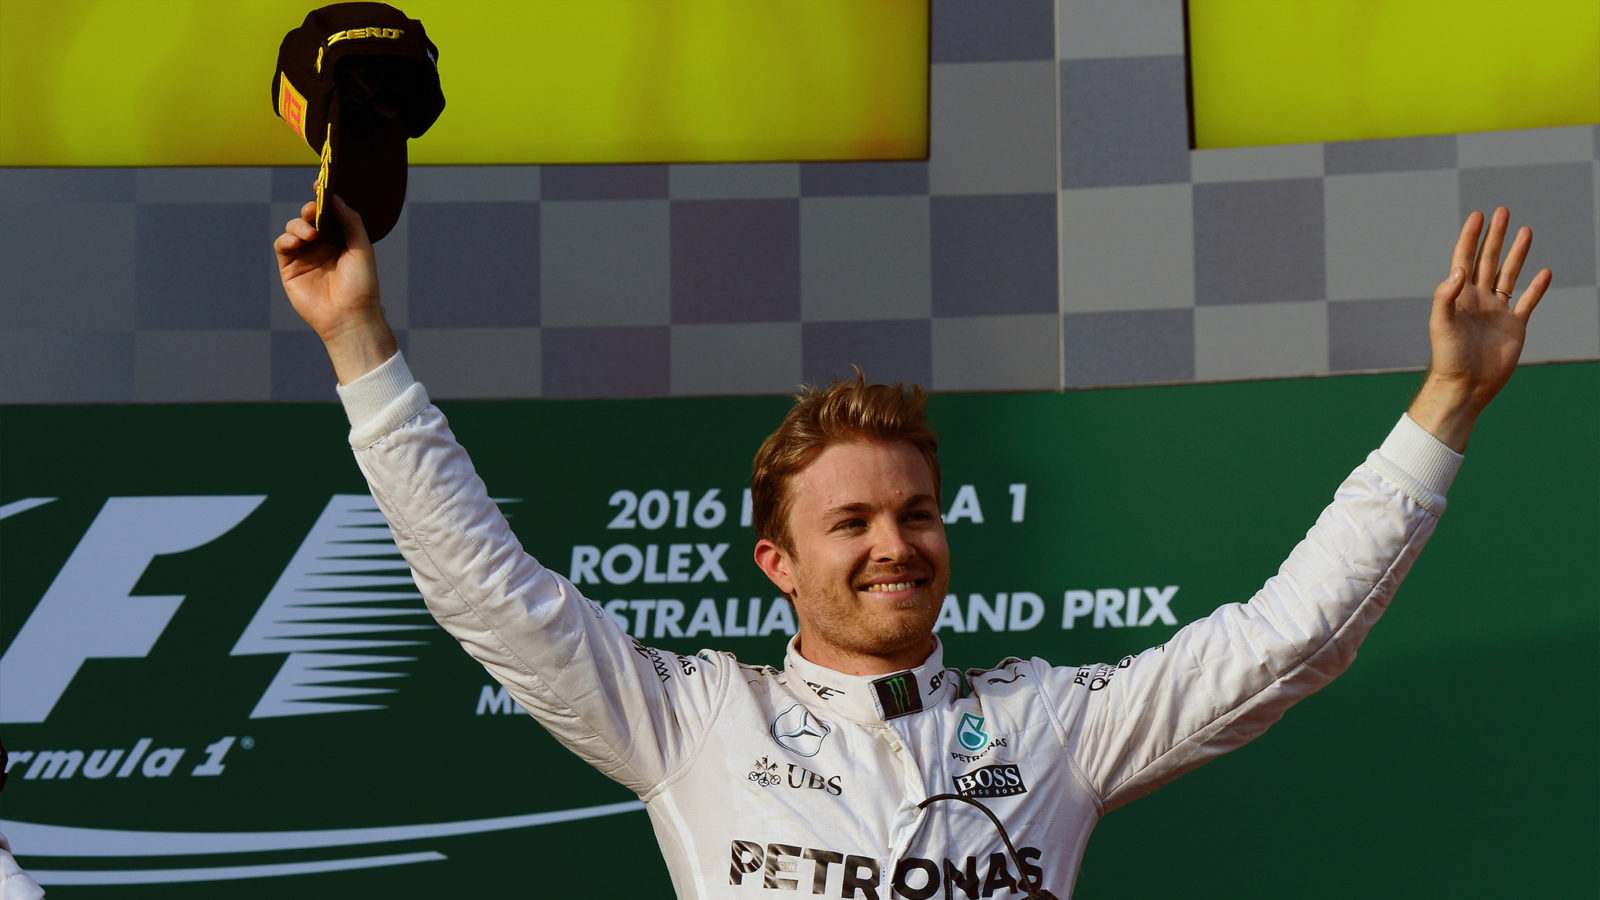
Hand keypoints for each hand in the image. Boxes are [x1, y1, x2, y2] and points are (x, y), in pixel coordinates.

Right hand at [273, 195, 396, 382]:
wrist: (348, 317)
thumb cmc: (361, 285)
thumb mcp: (362, 249)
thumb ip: (350, 222)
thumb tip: (336, 198)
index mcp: (341, 240)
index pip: (329, 214)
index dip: (323, 199)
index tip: (319, 184)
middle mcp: (322, 246)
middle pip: (309, 218)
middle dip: (309, 210)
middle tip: (313, 210)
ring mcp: (305, 256)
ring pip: (293, 228)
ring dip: (298, 225)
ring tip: (310, 235)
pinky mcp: (290, 268)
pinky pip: (282, 245)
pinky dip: (286, 238)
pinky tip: (297, 241)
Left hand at [1408, 207, 1550, 450]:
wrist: (1466, 387)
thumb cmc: (1448, 358)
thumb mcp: (1440, 324)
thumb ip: (1446, 296)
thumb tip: (1459, 270)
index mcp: (1459, 297)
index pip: (1464, 259)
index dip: (1471, 237)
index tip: (1478, 215)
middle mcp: (1478, 300)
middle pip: (1488, 260)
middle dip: (1495, 237)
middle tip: (1502, 212)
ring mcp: (1497, 312)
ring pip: (1509, 275)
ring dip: (1517, 254)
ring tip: (1526, 230)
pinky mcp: (1514, 327)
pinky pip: (1528, 302)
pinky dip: (1537, 287)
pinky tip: (1545, 272)